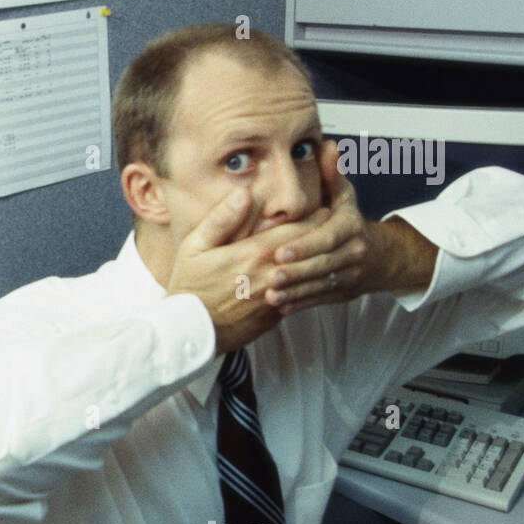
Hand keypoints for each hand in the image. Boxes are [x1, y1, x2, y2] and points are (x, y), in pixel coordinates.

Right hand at [167, 187, 331, 354]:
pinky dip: (308, 284)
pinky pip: (299, 295)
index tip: (326, 208)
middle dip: (326, 237)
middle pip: (311, 251)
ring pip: (310, 275)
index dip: (316, 217)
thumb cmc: (189, 285)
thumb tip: (244, 192)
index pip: (299, 230)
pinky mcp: (275, 316)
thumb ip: (221, 219)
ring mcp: (277, 298)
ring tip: (331, 250)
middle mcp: (272, 275)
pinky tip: (309, 276)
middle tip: (336, 226)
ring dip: (322, 262)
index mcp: (255, 253)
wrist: (188, 331)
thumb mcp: (194, 246)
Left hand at [265, 140, 371, 313]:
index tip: (280, 252)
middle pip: (323, 264)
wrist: (379, 256)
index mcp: (350, 227)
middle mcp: (353, 252)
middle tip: (269, 277)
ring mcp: (350, 275)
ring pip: (321, 285)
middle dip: (296, 272)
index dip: (305, 246)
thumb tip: (327, 146)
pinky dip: (300, 303)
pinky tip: (280, 306)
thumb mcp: (342, 195)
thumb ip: (331, 174)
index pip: (327, 238)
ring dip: (295, 291)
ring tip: (269, 294)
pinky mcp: (342, 293)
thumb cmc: (348, 220)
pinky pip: (321, 299)